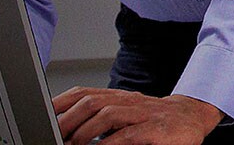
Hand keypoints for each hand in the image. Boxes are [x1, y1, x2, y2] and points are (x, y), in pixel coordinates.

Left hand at [52, 87, 222, 144]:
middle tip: (55, 136)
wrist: (190, 117)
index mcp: (116, 96)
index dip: (60, 102)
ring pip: (108, 115)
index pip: (82, 92)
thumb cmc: (153, 120)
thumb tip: (68, 131)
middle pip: (91, 102)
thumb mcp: (124, 114)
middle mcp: (127, 101)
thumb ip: (99, 119)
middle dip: (68, 120)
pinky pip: (129, 135)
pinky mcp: (156, 130)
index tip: (43, 115)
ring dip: (85, 132)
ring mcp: (142, 113)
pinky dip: (110, 144)